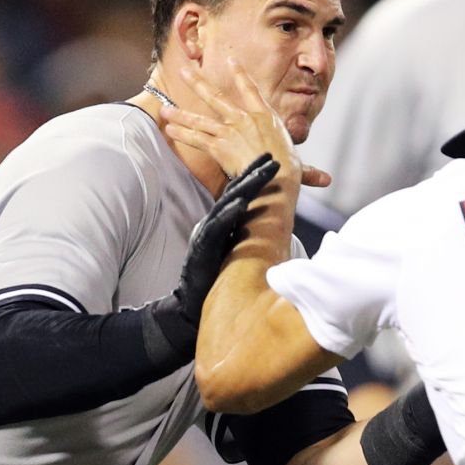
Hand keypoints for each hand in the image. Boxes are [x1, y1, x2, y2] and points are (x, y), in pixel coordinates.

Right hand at [146, 156, 279, 359]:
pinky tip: (241, 202)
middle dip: (255, 173)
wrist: (190, 307)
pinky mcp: (203, 249)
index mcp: (224, 222)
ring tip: (262, 172)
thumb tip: (265, 222)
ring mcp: (207, 234)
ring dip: (245, 187)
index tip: (274, 159)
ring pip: (228, 205)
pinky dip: (228, 214)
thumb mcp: (232, 249)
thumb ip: (244, 233)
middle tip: (273, 157)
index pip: (242, 194)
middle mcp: (215, 223)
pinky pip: (217, 228)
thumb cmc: (214, 277)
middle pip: (236, 193)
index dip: (256, 176)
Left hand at [163, 59, 330, 187]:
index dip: (240, 74)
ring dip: (180, 113)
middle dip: (198, 82)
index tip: (230, 60)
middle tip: (184, 69)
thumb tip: (327, 180)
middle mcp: (244, 120)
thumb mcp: (299, 167)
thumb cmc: (289, 172)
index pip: (250, 90)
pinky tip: (169, 129)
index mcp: (265, 117)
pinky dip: (182, 133)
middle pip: (217, 97)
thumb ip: (308, 171)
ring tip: (164, 108)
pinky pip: (195, 138)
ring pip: (200, 119)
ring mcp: (229, 131)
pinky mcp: (218, 146)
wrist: (275, 176)